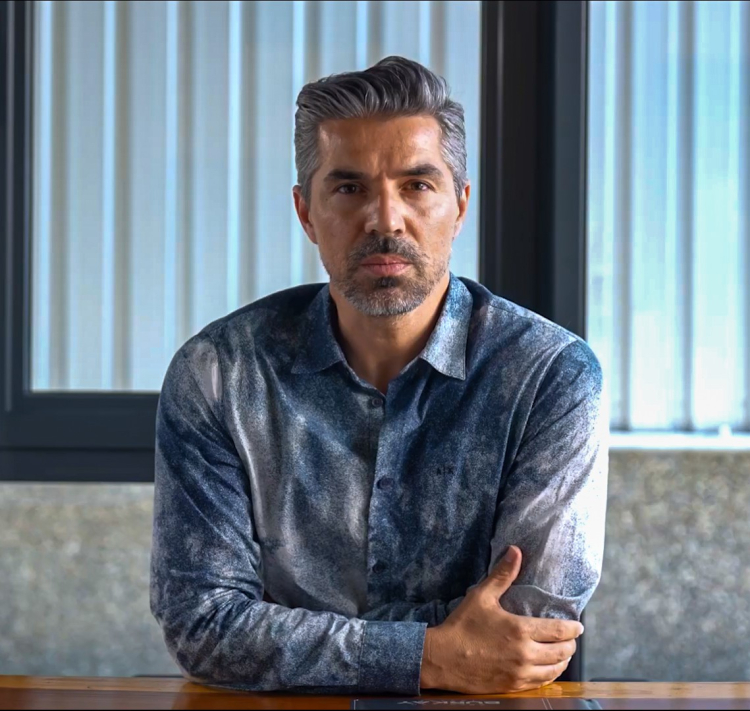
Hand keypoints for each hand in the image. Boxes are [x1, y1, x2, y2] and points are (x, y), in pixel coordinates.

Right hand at [420, 546, 582, 693]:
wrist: (443, 658)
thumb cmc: (462, 625)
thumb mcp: (482, 596)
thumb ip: (503, 575)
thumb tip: (516, 551)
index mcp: (520, 630)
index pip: (558, 632)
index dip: (572, 629)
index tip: (578, 626)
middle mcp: (524, 654)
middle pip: (560, 653)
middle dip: (570, 645)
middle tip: (571, 639)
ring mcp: (519, 673)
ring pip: (553, 671)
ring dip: (562, 662)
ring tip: (563, 655)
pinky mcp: (512, 686)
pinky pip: (539, 683)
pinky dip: (549, 676)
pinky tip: (547, 670)